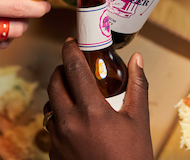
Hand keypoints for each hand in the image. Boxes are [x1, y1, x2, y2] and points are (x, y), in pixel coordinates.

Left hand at [46, 38, 153, 159]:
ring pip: (50, 104)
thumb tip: (138, 59)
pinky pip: (51, 125)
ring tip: (75, 93)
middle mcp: (69, 123)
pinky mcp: (54, 151)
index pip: (74, 69)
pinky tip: (76, 119)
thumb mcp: (139, 120)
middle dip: (62, 70)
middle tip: (74, 66)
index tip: (71, 41)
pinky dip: (60, 115)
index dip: (71, 50)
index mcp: (92, 111)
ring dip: (59, 92)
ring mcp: (58, 138)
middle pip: (55, 83)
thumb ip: (137, 86)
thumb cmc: (132, 157)